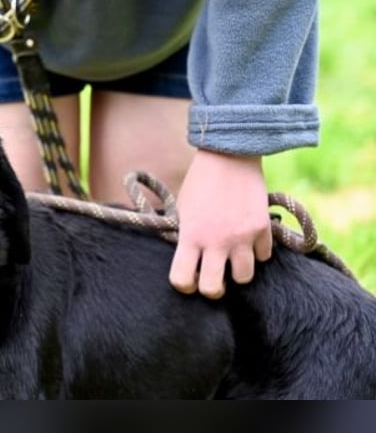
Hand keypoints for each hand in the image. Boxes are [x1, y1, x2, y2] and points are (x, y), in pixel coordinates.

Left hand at [169, 149, 272, 298]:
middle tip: (213, 276)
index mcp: (190, 236)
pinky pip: (263, 256)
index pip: (182, 280)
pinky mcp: (262, 230)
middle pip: (214, 290)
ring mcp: (242, 238)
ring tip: (232, 256)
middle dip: (212, 287)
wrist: (229, 156)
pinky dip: (257, 252)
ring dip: (237, 270)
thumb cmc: (200, 182)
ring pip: (244, 278)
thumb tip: (190, 261)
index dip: (184, 284)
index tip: (188, 277)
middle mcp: (216, 241)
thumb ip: (186, 236)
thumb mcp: (183, 209)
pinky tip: (248, 239)